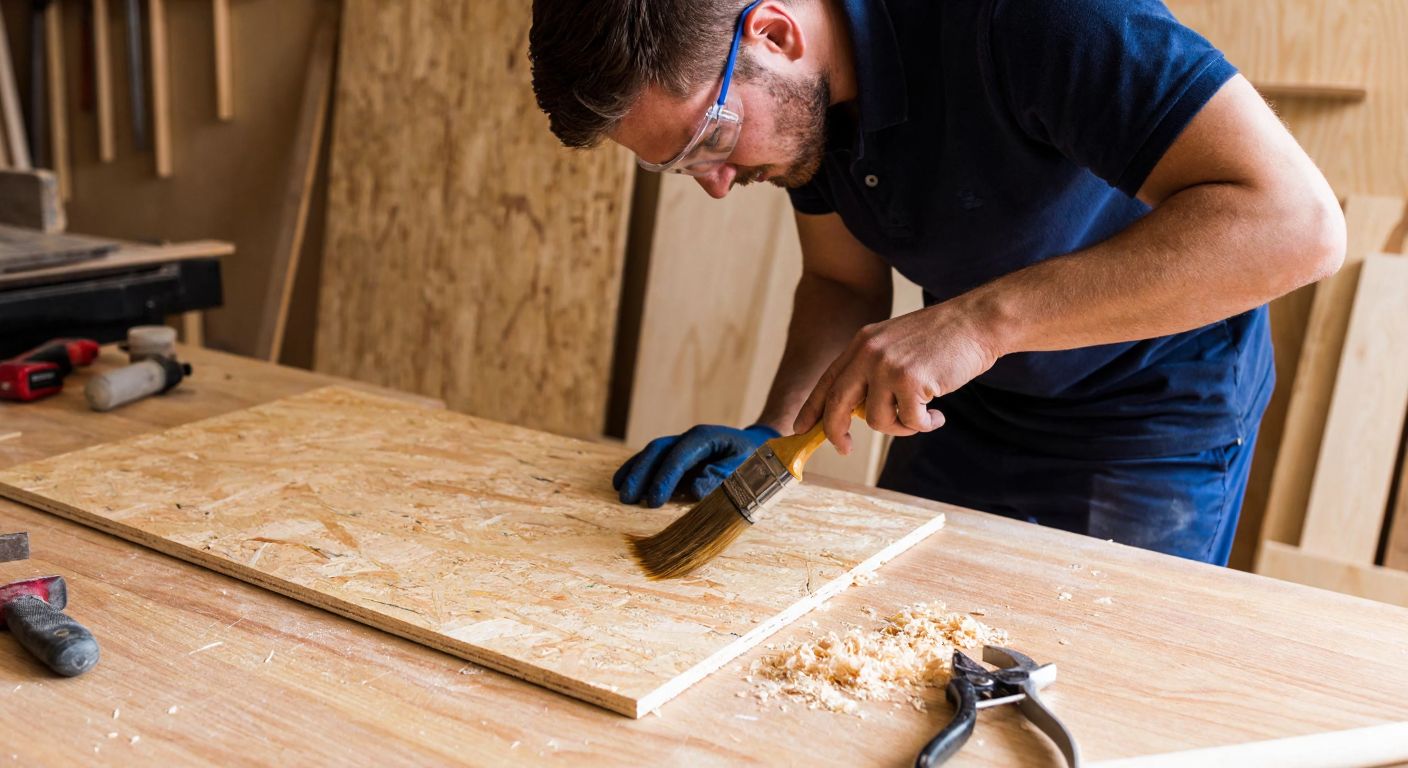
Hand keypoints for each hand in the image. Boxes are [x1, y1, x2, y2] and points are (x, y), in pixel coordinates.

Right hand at [612, 423, 780, 507]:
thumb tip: (695, 490)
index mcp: (704, 437)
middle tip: (628, 498)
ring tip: (620, 492)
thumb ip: (721, 477)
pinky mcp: (677, 456)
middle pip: (658, 451)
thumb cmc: (754, 459)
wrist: (758, 446)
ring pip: (651, 454)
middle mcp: (688, 438)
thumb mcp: (745, 467)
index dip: (664, 479)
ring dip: (634, 472)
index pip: (678, 457)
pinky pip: (653, 460)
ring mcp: (680, 445)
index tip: (653, 501)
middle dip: (641, 474)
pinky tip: (621, 482)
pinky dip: (637, 470)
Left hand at [793, 303, 1000, 453]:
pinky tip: (939, 414)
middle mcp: (868, 353)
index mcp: (862, 342)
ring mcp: (887, 366)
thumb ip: (873, 370)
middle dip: (835, 432)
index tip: (801, 428)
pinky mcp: (910, 381)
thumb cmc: (942, 339)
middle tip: (843, 448)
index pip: (828, 380)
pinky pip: (909, 422)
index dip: (812, 408)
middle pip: (837, 404)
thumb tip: (857, 412)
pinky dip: (925, 425)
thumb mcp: (896, 344)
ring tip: (922, 416)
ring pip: (877, 421)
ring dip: (901, 427)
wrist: (976, 322)